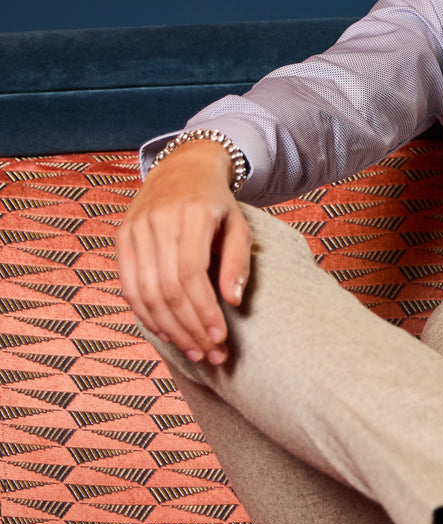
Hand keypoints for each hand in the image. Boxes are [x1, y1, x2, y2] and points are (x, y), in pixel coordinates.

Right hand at [115, 141, 251, 365]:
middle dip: (189, 327)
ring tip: (193, 351)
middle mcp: (157, 221)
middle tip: (209, 353)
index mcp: (191, 214)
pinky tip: (168, 334)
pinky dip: (147, 316)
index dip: (203, 310)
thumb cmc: (218, 204)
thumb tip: (234, 301)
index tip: (220, 337)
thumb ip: (238, 261)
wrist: (182, 170)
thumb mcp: (239, 225)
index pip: (191, 273)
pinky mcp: (122, 239)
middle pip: (167, 288)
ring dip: (169, 329)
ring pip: (146, 293)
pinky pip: (129, 288)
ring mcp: (135, 230)